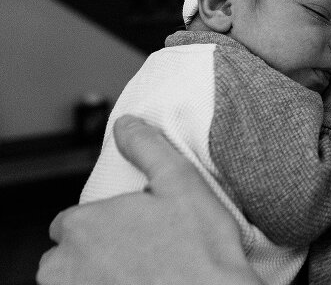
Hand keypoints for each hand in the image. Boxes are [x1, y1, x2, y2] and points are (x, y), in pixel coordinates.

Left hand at [37, 116, 259, 284]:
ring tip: (141, 275)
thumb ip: (147, 148)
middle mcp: (66, 267)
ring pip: (73, 283)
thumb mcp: (181, 183)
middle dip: (93, 256)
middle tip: (140, 255)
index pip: (72, 223)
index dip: (104, 225)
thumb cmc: (202, 251)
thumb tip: (126, 124)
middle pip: (66, 259)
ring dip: (95, 278)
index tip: (134, 231)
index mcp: (83, 225)